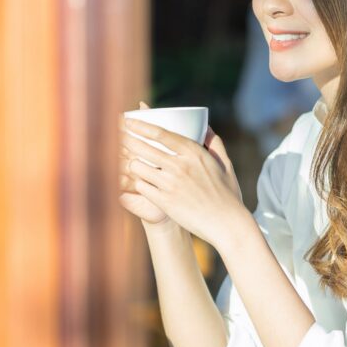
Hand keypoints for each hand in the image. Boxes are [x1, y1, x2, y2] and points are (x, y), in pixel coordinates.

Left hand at [122, 118, 246, 247]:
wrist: (227, 224)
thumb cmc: (227, 194)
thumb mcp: (224, 164)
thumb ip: (214, 143)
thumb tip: (207, 127)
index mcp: (194, 152)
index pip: (161, 133)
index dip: (141, 126)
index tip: (128, 122)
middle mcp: (180, 165)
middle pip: (144, 148)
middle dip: (127, 141)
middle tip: (119, 139)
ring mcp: (171, 184)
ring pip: (138, 167)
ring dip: (132, 165)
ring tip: (132, 165)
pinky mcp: (164, 201)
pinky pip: (141, 187)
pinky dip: (138, 184)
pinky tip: (138, 183)